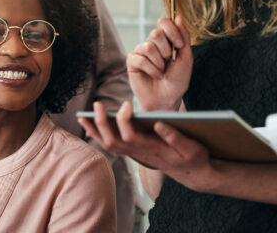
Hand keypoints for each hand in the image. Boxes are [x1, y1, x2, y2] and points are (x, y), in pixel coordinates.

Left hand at [79, 101, 214, 191]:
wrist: (191, 173)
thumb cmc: (193, 158)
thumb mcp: (192, 148)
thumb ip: (176, 138)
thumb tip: (159, 124)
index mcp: (152, 149)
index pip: (130, 137)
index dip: (124, 121)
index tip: (126, 104)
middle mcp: (138, 153)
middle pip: (112, 141)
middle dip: (101, 123)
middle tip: (97, 104)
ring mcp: (133, 154)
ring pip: (108, 145)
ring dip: (94, 130)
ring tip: (83, 116)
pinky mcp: (132, 151)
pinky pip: (110, 145)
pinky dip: (98, 135)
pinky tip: (91, 124)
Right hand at [128, 15, 192, 110]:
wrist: (168, 98)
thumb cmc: (177, 80)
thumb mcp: (186, 57)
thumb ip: (184, 37)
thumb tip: (177, 16)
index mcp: (165, 40)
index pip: (163, 22)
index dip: (172, 31)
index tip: (179, 45)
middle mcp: (152, 43)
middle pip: (156, 34)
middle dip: (166, 51)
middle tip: (168, 63)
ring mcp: (141, 52)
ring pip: (148, 47)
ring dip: (159, 63)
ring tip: (161, 72)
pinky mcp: (131, 61)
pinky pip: (140, 59)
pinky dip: (151, 69)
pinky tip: (155, 76)